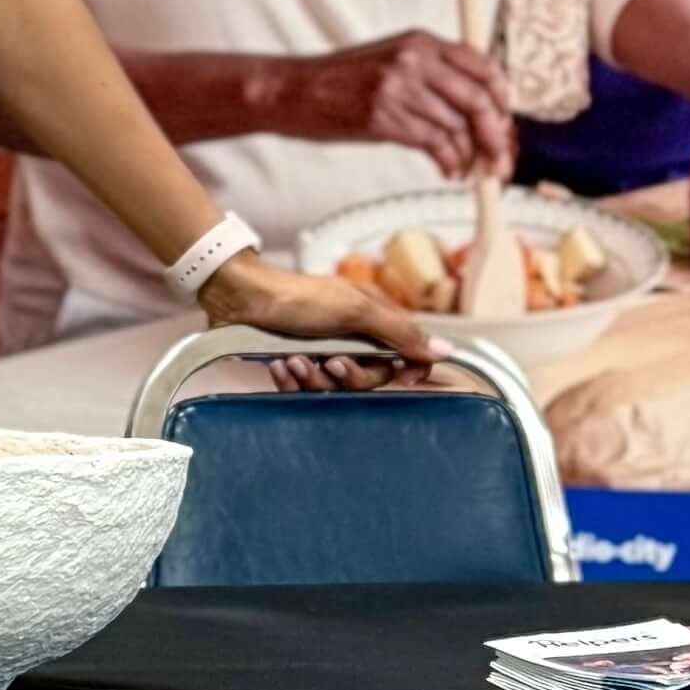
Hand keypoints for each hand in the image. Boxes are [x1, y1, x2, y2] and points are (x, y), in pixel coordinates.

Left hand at [202, 250, 441, 368]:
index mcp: (374, 324)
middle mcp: (353, 341)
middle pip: (370, 381)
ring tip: (292, 361)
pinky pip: (304, 391)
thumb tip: (447, 352)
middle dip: (349, 377)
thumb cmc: (301, 298)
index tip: (399, 380)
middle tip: (329, 362)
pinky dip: (291, 380)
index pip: (407, 359)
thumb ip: (400, 332)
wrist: (242, 298)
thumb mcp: (356, 310)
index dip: (407, 373)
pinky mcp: (296, 367)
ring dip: (313, 379)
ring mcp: (324, 355)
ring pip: (335, 389)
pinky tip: (278, 365)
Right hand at [290, 29, 512, 170]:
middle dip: (497, 136)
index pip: (483, 67)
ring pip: (457, 127)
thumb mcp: (393, 61)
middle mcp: (414, 61)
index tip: (506, 124)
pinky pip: (434, 144)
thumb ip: (432, 75)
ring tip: (471, 171)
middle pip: (478, 100)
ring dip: (471, 156)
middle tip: (503, 160)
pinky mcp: (383, 117)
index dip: (502, 100)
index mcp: (421, 42)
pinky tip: (448, 171)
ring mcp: (398, 88)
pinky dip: (449, 162)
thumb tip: (475, 111)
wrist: (295, 89)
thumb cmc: (342, 80)